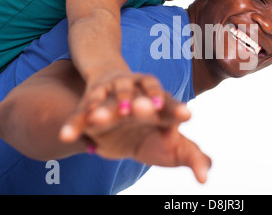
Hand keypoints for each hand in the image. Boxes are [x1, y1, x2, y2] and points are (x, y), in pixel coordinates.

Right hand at [62, 92, 210, 183]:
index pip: (172, 105)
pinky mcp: (91, 104)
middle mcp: (139, 94)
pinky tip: (66, 137)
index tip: (187, 115)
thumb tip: (206, 177)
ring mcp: (113, 96)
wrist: (119, 103)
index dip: (177, 109)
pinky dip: (74, 124)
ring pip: (109, 102)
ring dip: (106, 109)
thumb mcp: (172, 143)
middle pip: (142, 98)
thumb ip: (191, 156)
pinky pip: (81, 115)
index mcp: (161, 104)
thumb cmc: (153, 128)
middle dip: (143, 104)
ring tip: (100, 118)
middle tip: (145, 110)